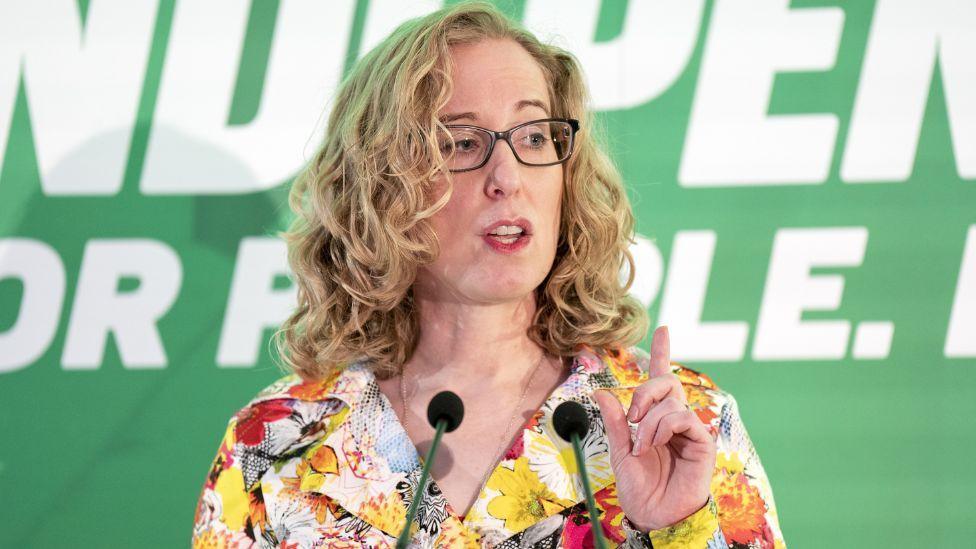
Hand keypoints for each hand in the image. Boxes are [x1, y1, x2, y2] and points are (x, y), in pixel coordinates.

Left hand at [592, 326, 715, 531]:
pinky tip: (653, 444)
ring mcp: (689, 430)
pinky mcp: (701, 442)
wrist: (653, 515)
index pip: (661, 380)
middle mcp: (674, 420)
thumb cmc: (639, 487)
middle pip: (667, 383)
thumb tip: (600, 391)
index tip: (663, 329)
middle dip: (645, 391)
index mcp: (655, 419)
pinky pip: (683, 417)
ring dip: (649, 422)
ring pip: (671, 402)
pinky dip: (663, 427)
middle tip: (633, 416)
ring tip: (641, 446)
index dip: (662, 353)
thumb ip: (614, 421)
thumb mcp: (619, 450)